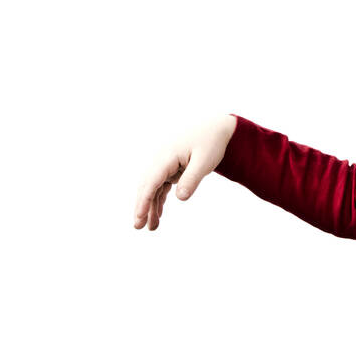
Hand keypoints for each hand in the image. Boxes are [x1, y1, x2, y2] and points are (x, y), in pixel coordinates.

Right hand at [133, 113, 237, 230]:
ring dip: (151, 206)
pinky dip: (159, 199)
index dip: (144, 200)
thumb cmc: (211, 143)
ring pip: (153, 188)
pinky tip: (158, 214)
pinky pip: (161, 185)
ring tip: (152, 228)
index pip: (151, 181)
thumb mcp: (205, 162)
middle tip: (139, 227)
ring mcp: (165, 163)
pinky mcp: (171, 167)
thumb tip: (180, 198)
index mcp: (167, 156)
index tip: (139, 216)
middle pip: (147, 186)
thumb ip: (192, 179)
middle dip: (142, 207)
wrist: (216, 128)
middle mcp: (162, 159)